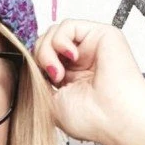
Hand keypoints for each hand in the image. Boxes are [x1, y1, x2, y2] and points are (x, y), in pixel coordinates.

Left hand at [32, 19, 144, 144]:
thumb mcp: (50, 102)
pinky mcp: (102, 34)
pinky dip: (61, 40)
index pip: (42, 56)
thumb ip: (37, 79)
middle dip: (40, 57)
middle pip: (45, 41)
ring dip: (48, 51)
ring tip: (59, 72)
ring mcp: (91, 46)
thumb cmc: (92, 118)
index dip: (34, 64)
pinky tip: (71, 57)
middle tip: (51, 77)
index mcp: (71, 75)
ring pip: (53, 32)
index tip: (38, 80)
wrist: (117, 119)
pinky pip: (68, 25)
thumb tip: (27, 61)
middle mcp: (81, 60)